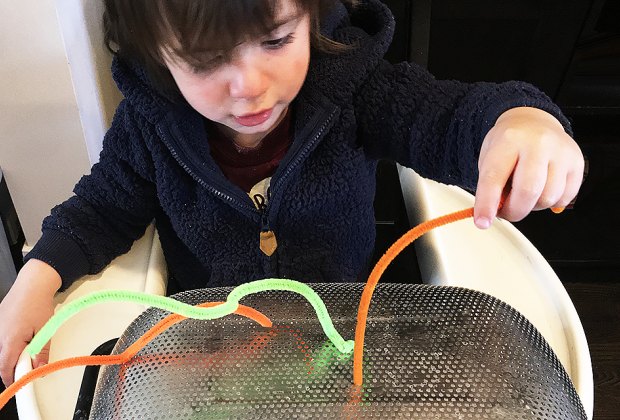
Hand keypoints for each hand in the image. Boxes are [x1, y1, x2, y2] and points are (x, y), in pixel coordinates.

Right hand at [0, 260, 60, 385]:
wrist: (32, 284)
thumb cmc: (38, 303)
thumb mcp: (45, 329)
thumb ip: (42, 351)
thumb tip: (40, 367)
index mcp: (9, 340)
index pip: (6, 368)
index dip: (12, 378)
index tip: (20, 382)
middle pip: (5, 359)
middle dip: (18, 363)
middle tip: (32, 359)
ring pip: (5, 349)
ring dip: (17, 350)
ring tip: (32, 339)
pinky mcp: (0, 323)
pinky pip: (4, 338)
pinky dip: (14, 341)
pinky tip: (25, 332)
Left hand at [474, 107, 583, 228]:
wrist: (532, 122)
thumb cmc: (509, 143)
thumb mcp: (490, 157)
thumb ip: (490, 186)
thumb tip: (490, 215)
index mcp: (509, 140)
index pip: (495, 178)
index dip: (487, 204)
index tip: (482, 222)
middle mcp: (538, 143)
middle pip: (528, 191)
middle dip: (514, 211)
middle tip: (505, 211)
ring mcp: (561, 152)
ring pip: (548, 198)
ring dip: (532, 206)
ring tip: (524, 194)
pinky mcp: (577, 162)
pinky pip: (564, 198)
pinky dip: (550, 202)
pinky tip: (541, 189)